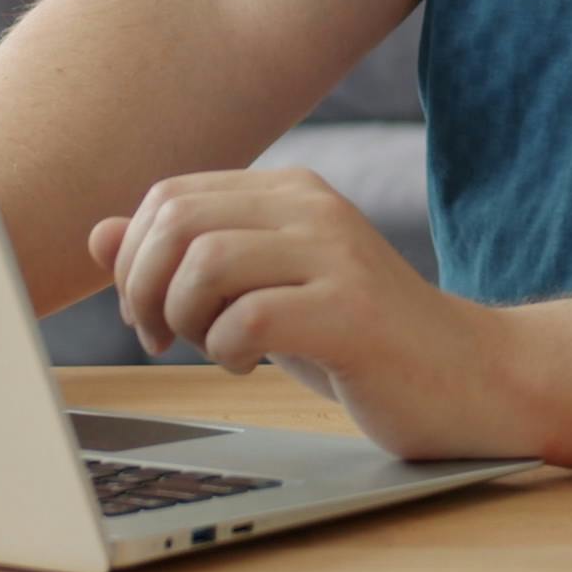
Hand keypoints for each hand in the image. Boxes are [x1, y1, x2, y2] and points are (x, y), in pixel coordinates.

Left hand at [91, 169, 537, 460]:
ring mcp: (336, 255)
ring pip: (206, 261)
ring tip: (209, 347)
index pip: (169, 198)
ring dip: (184, 318)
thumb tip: (98, 235)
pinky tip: (248, 365)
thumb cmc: (358, 339)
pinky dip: (227, 350)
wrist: (472, 379)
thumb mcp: (262, 293)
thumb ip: (188, 263)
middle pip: (177, 222)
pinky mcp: (352, 312)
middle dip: (146, 289)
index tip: (149, 316)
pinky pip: (251, 318)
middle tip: (164, 338)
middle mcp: (312, 207)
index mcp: (288, 193)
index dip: (136, 260)